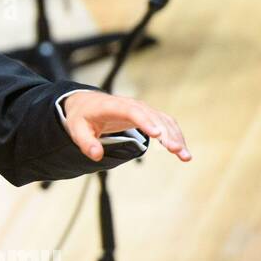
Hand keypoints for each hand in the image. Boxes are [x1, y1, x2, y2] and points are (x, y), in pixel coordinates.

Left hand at [60, 91, 190, 162]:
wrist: (86, 103)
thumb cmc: (81, 117)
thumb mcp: (76, 129)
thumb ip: (86, 143)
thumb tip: (97, 156)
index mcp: (113, 106)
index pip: (132, 111)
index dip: (145, 122)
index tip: (157, 134)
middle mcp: (131, 105)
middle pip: (153, 117)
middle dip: (166, 133)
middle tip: (176, 151)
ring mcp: (142, 109)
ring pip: (163, 121)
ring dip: (175, 136)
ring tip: (184, 156)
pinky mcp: (148, 115)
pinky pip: (165, 124)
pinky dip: (175, 135)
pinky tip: (182, 151)